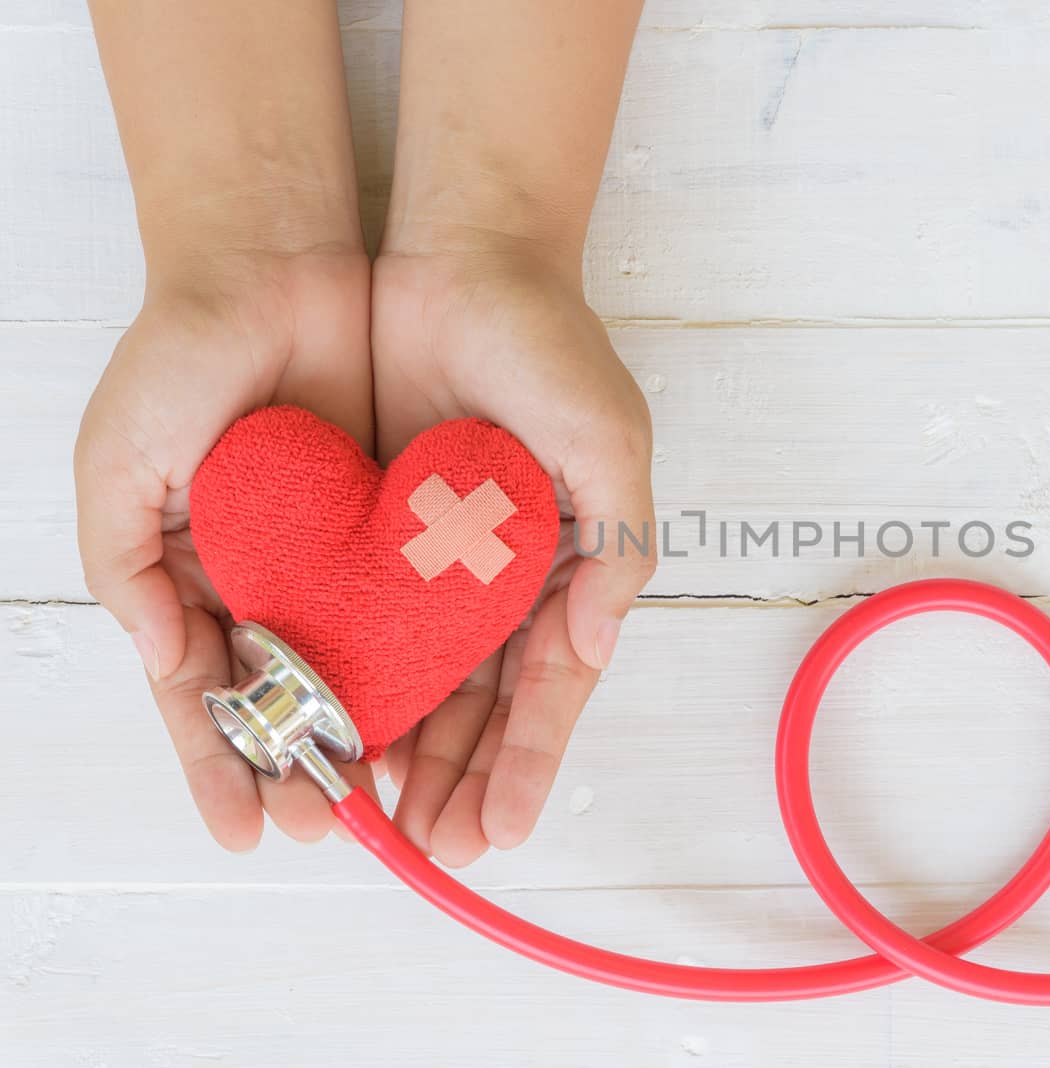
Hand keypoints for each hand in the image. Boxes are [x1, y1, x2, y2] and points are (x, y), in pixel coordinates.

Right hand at [75, 251, 377, 849]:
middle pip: (285, 699)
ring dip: (367, 736)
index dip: (222, 765)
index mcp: (190, 578)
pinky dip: (418, 663)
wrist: (272, 265)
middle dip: (302, 769)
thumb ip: (124, 566)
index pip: (206, 697)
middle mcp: (264, 580)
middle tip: (331, 827)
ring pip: (354, 668)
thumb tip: (165, 661)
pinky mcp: (393, 523)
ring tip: (390, 802)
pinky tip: (434, 715)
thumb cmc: (178, 358)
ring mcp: (331, 556)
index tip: (247, 829)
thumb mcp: (118, 460)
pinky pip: (411, 606)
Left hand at [370, 247, 655, 865]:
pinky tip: (347, 740)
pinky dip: (365, 689)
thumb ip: (616, 545)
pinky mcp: (382, 541)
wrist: (463, 262)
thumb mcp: (608, 440)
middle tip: (438, 853)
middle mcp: (511, 581)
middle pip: (490, 706)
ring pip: (430, 685)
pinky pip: (372, 630)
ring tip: (388, 828)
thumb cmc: (550, 348)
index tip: (500, 831)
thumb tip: (596, 649)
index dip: (530, 762)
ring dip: (415, 758)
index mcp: (572, 568)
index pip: (553, 687)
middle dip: (467, 782)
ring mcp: (445, 567)